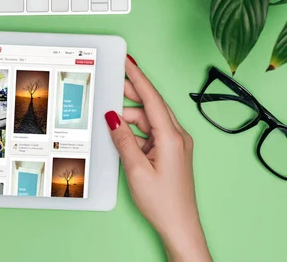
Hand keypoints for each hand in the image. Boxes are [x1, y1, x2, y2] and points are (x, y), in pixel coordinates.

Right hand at [106, 57, 211, 261]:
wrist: (179, 225)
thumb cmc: (162, 202)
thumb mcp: (136, 169)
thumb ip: (123, 139)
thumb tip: (112, 116)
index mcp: (171, 137)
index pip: (151, 98)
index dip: (138, 77)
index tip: (127, 61)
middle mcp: (176, 136)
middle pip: (151, 105)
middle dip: (131, 92)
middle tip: (111, 81)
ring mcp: (175, 144)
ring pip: (149, 119)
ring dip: (130, 116)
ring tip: (108, 114)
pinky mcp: (171, 152)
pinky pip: (151, 132)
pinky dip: (135, 130)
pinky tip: (120, 132)